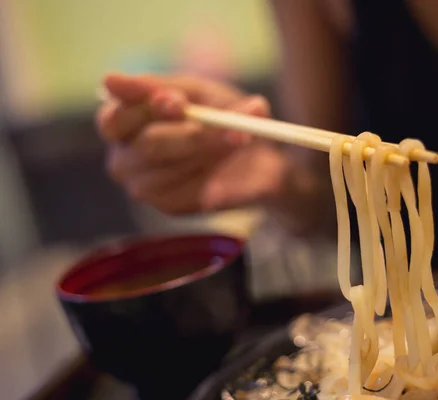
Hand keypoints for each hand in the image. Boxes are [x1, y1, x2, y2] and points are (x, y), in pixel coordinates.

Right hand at [96, 73, 288, 214]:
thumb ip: (161, 86)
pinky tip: (233, 159)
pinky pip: (195, 189)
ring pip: (176, 169)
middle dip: (191, 133)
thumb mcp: (197, 91)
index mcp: (119, 123)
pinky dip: (220, 171)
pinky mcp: (171, 206)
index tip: (179, 101)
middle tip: (228, 124)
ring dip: (214, 150)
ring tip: (243, 136)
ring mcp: (144, 187)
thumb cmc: (215, 113)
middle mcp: (124, 159)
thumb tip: (108, 80)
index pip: (115, 120)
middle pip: (148, 147)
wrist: (255, 152)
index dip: (146, 109)